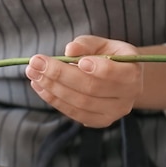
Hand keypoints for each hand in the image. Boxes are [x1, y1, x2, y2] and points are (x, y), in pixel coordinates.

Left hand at [25, 35, 142, 127]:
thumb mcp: (101, 44)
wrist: (119, 79)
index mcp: (133, 72)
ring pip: (79, 103)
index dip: (95, 67)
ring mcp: (114, 113)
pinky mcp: (99, 122)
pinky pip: (74, 113)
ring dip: (52, 88)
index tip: (71, 57)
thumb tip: (69, 50)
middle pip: (91, 88)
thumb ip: (86, 44)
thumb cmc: (108, 56)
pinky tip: (39, 86)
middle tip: (36, 62)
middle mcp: (128, 96)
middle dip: (59, 74)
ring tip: (33, 73)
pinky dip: (54, 100)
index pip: (115, 73)